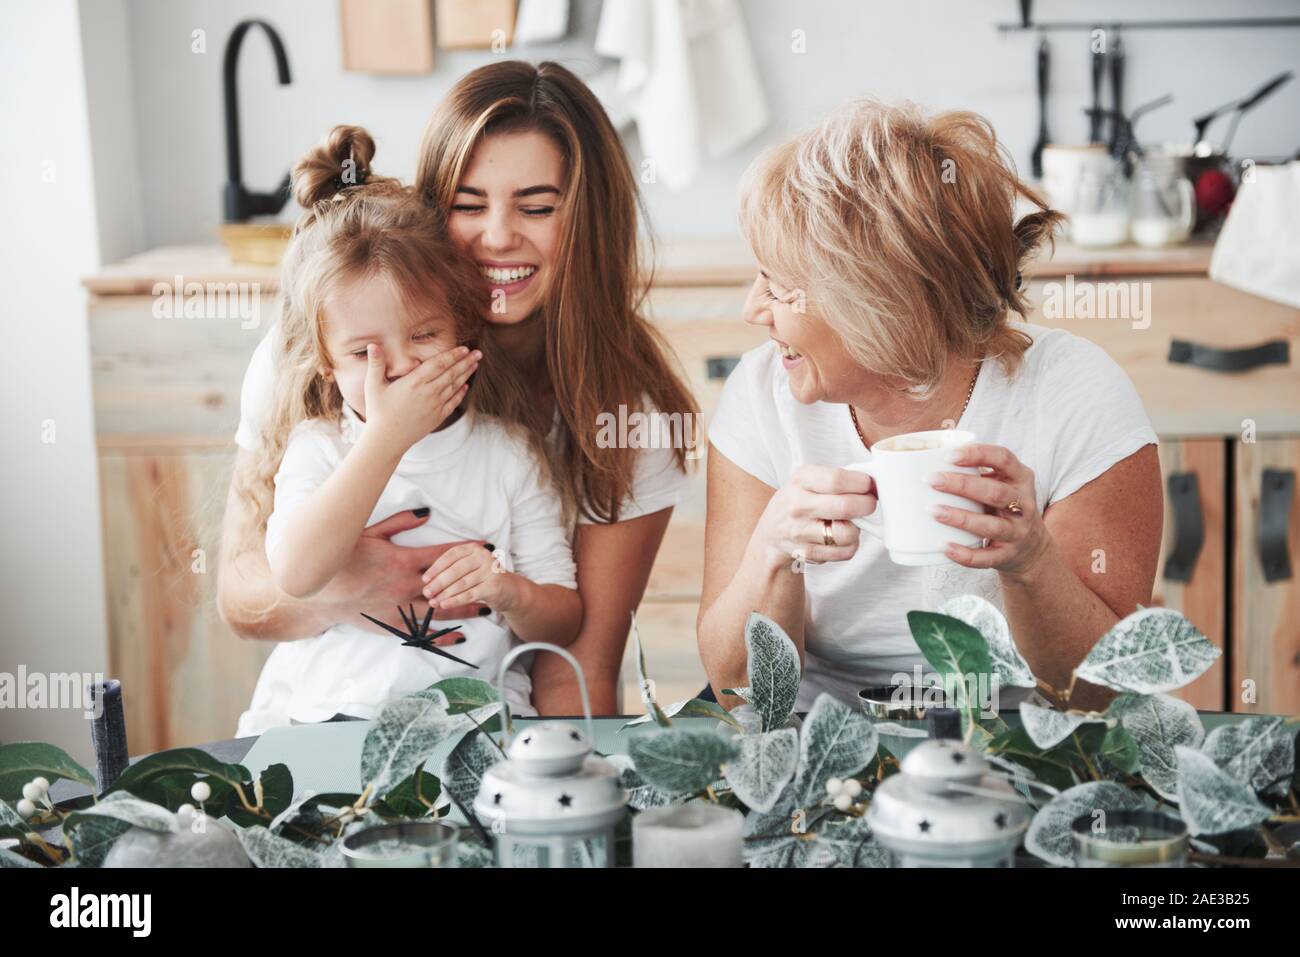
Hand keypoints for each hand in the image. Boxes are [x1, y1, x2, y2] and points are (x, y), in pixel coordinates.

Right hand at [317, 509, 484, 631]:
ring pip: (442, 610)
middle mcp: (407, 585)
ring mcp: (401, 607)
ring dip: (465, 608)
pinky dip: (443, 636)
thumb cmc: (344, 558)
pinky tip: (460, 637)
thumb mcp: (370, 532)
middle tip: (496, 578)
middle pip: (450, 584)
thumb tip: (427, 513)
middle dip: (474, 580)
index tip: (487, 547)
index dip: (468, 550)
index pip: (444, 554)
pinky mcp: (394, 625)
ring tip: (486, 607)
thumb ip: (400, 522)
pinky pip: (423, 632)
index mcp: (404, 560)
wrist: (319, 591)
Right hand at [363, 344, 479, 451]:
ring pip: (455, 386)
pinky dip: (460, 393)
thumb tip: (372, 344)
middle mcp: (428, 393)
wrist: (387, 440)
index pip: (439, 364)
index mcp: (414, 382)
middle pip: (451, 373)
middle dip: (466, 362)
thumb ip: (375, 364)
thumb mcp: (373, 386)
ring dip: (466, 375)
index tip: (464, 348)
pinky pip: (453, 402)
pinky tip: (466, 386)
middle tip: (478, 353)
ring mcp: (435, 406)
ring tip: (475, 365)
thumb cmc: (378, 412)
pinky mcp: (437, 417)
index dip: (453, 355)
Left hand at [421, 543, 519, 612]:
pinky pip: (470, 595)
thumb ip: (451, 570)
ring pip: (462, 584)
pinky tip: (444, 605)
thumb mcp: (468, 568)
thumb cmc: (483, 579)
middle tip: (426, 592)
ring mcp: (490, 570)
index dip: (436, 567)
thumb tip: (428, 582)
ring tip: (433, 602)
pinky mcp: (493, 586)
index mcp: (474, 548)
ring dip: (445, 594)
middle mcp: (483, 556)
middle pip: (455, 570)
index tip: (425, 579)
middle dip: (438, 583)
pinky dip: (455, 601)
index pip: (451, 555)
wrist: (510, 591)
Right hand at [753, 465, 876, 567]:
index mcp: (801, 479)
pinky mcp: (808, 553)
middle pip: (845, 507)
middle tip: (868, 504)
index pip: (837, 479)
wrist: (773, 532)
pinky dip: (850, 545)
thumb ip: (838, 478)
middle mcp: (798, 505)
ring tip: (849, 522)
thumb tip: (874, 484)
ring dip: (857, 528)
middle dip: (867, 505)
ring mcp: (801, 531)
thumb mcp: (809, 479)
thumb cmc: (800, 500)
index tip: (869, 485)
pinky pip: (845, 552)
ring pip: (848, 533)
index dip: (862, 483)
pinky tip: (840, 537)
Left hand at [929, 443, 1049, 577]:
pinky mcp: (1008, 555)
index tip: (949, 456)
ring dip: (960, 518)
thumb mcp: (1002, 484)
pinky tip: (945, 547)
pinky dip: (965, 554)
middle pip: (995, 492)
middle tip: (932, 480)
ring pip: (991, 525)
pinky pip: (987, 557)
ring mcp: (1018, 532)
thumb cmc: (1004, 508)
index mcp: (1021, 479)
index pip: (1004, 459)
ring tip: (933, 510)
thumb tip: (928, 460)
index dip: (978, 454)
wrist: (1033, 548)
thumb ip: (977, 473)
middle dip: (962, 485)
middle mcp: (1023, 505)